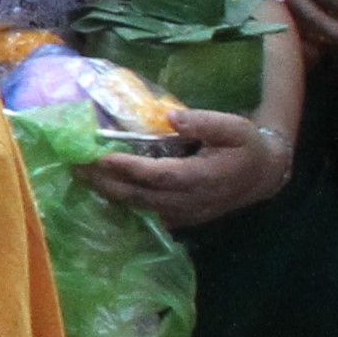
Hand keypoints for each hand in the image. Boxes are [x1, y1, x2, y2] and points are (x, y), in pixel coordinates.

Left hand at [84, 107, 291, 221]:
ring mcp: (184, 214)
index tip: (101, 156)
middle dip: (106, 182)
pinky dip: (121, 203)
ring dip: (108, 193)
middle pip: (141, 196)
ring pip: (140, 207)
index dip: (129, 168)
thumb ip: (204, 122)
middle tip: (76, 165)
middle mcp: (191, 201)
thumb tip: (171, 117)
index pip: (160, 176)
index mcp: (204, 177)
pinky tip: (100, 189)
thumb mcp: (234, 127)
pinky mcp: (180, 219)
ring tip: (80, 175)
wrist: (261, 177)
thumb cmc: (246, 146)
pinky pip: (145, 214)